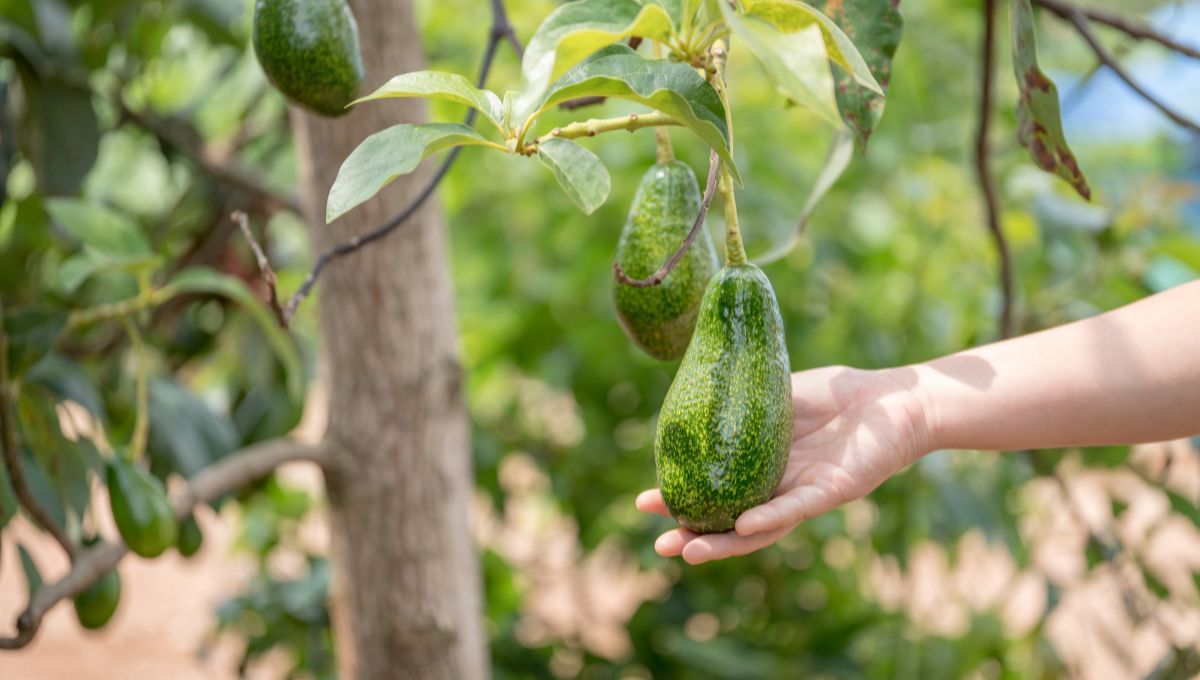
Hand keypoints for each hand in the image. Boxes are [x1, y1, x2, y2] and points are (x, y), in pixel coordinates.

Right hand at [636, 365, 931, 563]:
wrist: (891, 399)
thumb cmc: (836, 396)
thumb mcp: (777, 391)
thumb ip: (742, 395)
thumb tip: (697, 381)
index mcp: (761, 468)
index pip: (715, 491)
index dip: (682, 499)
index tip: (645, 502)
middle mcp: (778, 489)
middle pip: (729, 522)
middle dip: (694, 536)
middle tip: (659, 547)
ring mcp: (803, 494)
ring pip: (760, 529)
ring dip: (724, 543)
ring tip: (690, 551)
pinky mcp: (832, 491)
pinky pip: (797, 509)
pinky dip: (769, 518)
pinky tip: (742, 525)